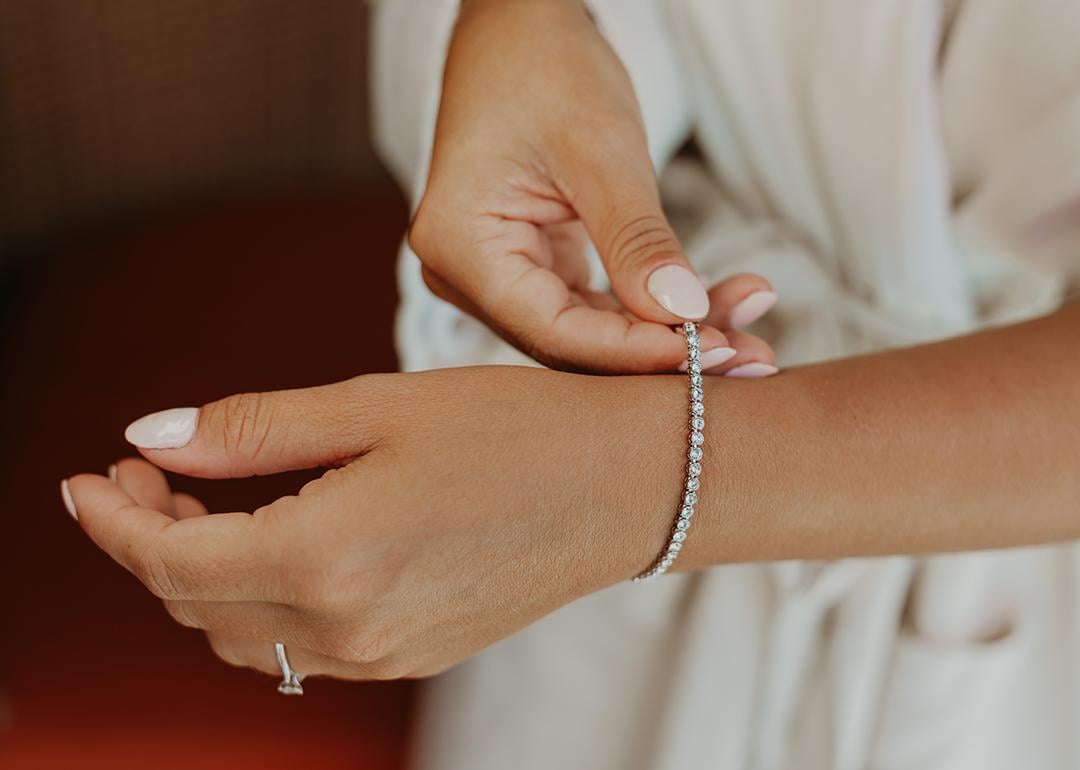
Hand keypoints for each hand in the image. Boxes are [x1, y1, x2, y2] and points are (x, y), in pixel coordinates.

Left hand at [63, 368, 686, 679]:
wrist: (629, 485)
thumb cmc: (518, 427)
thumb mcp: (377, 406)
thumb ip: (254, 429)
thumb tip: (152, 435)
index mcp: (331, 554)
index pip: (172, 560)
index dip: (115, 519)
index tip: (88, 478)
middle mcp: (352, 624)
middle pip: (199, 605)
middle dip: (153, 540)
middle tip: (150, 472)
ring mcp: (386, 651)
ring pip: (248, 636)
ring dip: (205, 577)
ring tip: (206, 504)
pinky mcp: (417, 652)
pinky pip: (306, 646)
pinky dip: (265, 602)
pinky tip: (280, 544)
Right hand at [409, 0, 777, 374]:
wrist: (518, 27)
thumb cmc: (543, 68)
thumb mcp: (599, 151)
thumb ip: (638, 239)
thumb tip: (686, 314)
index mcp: (460, 248)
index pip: (553, 330)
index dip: (635, 352)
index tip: (713, 350)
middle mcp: (466, 275)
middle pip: (572, 341)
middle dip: (661, 349)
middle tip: (749, 353)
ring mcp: (496, 274)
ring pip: (588, 330)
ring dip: (664, 333)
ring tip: (746, 327)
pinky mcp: (530, 266)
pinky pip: (591, 307)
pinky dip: (647, 309)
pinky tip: (709, 306)